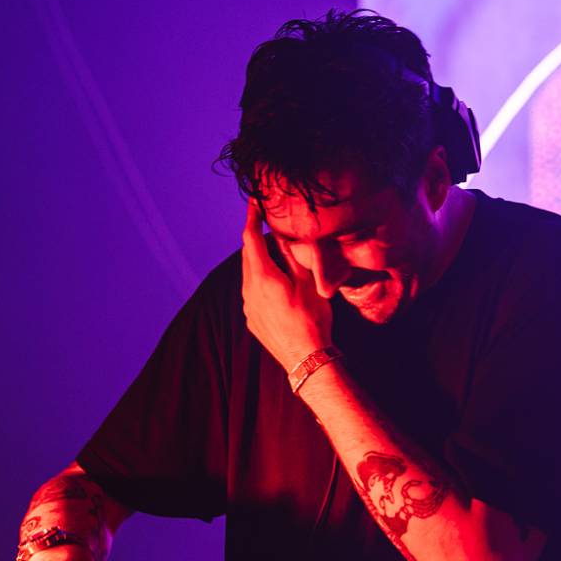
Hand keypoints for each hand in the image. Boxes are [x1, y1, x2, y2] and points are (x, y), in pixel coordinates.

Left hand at [240, 199, 333, 370]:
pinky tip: (274, 282)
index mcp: (263, 277)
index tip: (253, 201)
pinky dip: (259, 279)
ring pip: (248, 274)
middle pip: (247, 255)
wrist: (307, 359)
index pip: (251, 238)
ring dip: (258, 259)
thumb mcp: (307, 282)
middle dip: (254, 237)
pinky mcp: (251, 319)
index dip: (251, 217)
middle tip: (264, 221)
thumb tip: (282, 235)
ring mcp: (247, 306)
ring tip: (272, 251)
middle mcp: (249, 290)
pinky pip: (251, 292)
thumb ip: (291, 256)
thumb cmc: (313, 319)